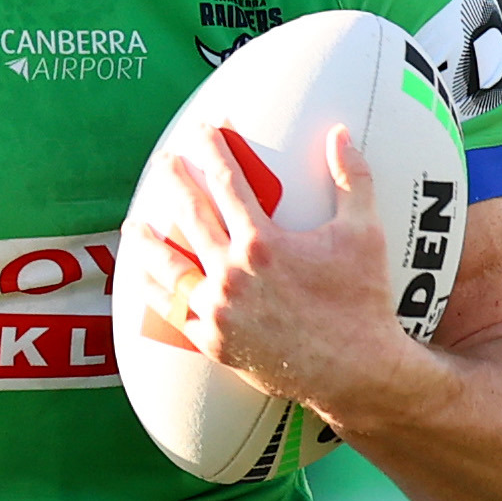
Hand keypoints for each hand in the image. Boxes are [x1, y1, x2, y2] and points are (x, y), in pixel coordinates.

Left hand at [133, 119, 427, 426]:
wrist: (355, 370)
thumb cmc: (363, 301)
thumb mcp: (365, 234)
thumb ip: (352, 179)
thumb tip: (340, 134)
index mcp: (263, 242)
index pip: (228, 182)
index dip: (214, 150)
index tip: (205, 130)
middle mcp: (232, 273)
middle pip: (192, 215)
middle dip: (176, 182)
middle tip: (166, 161)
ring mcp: (218, 309)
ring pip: (169, 266)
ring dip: (149, 242)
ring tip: (136, 224)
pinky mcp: (213, 341)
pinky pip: (174, 313)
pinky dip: (154, 294)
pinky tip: (144, 280)